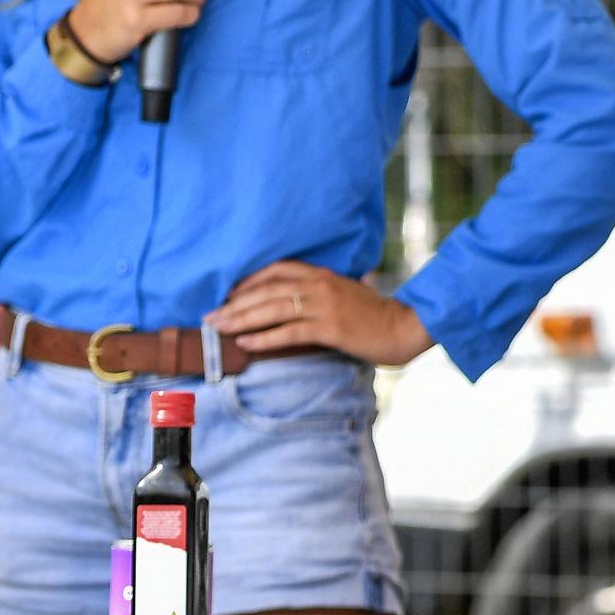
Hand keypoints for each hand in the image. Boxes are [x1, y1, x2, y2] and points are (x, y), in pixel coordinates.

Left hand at [208, 262, 434, 367]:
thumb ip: (323, 289)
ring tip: (219, 328)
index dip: (247, 282)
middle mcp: (319, 285)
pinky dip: (264, 337)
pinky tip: (246, 342)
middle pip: (267, 291)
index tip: (226, 295)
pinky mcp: (329, 328)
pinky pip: (289, 332)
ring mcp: (324, 305)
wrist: (404, 326)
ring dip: (241, 319)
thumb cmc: (375, 313)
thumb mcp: (346, 291)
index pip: (276, 271)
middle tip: (210, 316)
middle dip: (234, 303)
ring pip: (272, 309)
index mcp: (322, 273)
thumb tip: (301, 294)